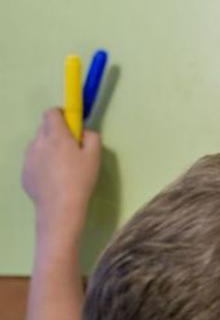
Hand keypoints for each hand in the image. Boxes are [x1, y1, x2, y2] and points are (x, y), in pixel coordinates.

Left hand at [21, 109, 100, 229]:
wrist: (59, 207)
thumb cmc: (80, 179)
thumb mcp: (95, 156)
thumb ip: (91, 137)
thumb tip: (83, 132)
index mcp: (56, 136)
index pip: (51, 113)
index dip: (61, 115)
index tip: (71, 125)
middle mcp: (38, 143)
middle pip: (43, 127)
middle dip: (55, 132)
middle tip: (69, 148)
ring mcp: (28, 158)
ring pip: (37, 144)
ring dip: (47, 148)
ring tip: (60, 166)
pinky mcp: (24, 172)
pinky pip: (33, 160)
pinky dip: (41, 163)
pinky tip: (53, 179)